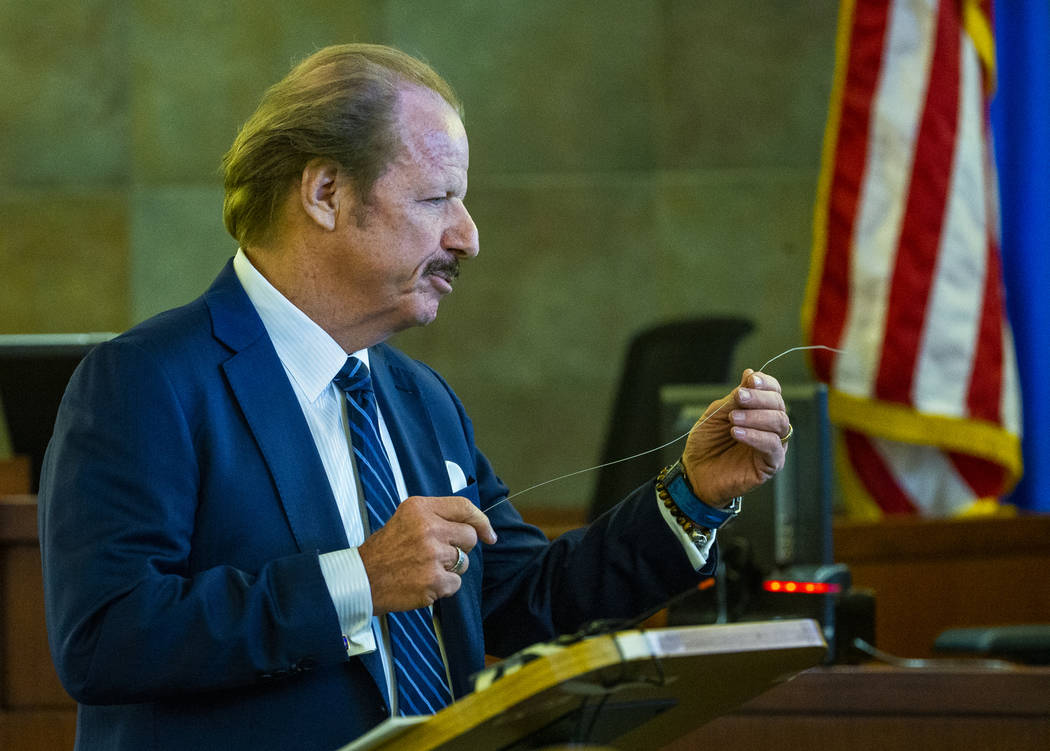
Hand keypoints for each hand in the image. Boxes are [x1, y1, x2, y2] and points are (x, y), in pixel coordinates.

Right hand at [359, 496, 496, 614]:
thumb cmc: (385, 550)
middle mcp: (428, 528)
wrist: (362, 579)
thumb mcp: (406, 519)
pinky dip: (443, 587)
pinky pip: (455, 583)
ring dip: (450, 569)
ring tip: (425, 568)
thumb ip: (437, 517)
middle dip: (460, 547)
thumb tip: (476, 527)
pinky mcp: (433, 580)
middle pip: (469, 536)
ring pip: (463, 562)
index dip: (481, 521)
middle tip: (437, 554)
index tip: (489, 534)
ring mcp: (432, 555)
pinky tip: (423, 582)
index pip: (464, 507)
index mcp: (420, 508)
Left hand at [680, 369, 789, 505]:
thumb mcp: (717, 414)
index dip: (765, 383)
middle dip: (759, 398)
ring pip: (779, 423)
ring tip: (733, 419)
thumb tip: (750, 374)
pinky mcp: (771, 464)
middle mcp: (770, 426)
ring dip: (756, 416)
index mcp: (760, 411)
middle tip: (740, 398)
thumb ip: (735, 398)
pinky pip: (773, 446)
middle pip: (779, 405)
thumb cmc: (707, 443)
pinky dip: (756, 436)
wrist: (695, 473)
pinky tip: (737, 433)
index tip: (750, 380)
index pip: (773, 391)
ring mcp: (773, 445)